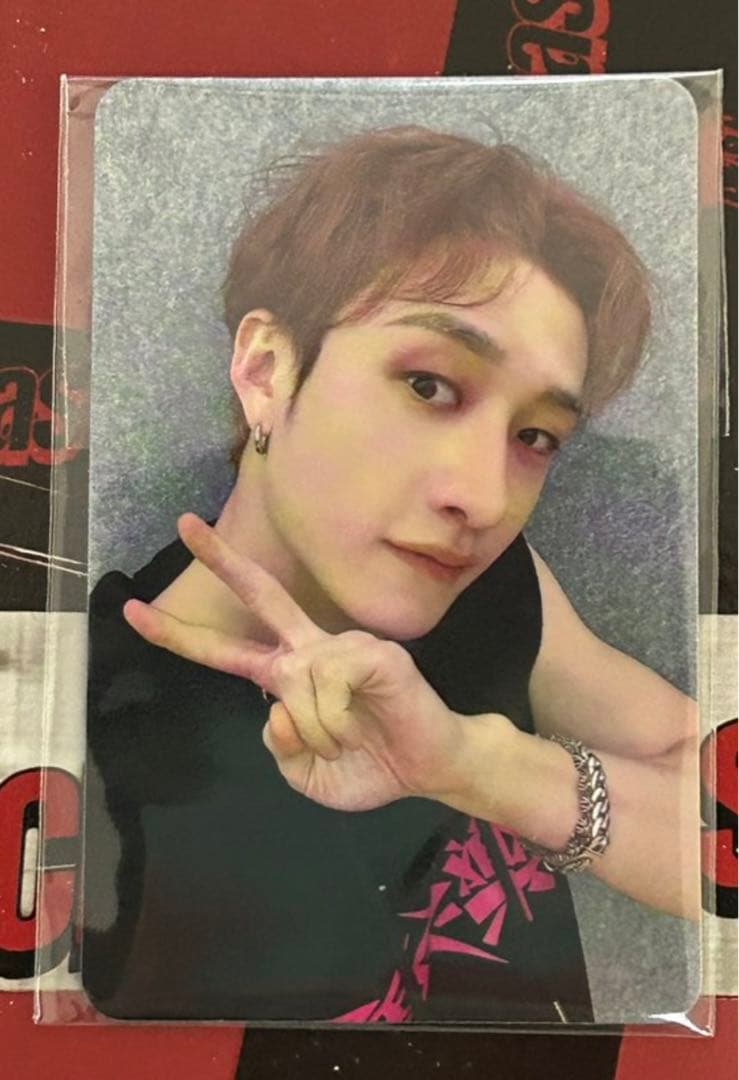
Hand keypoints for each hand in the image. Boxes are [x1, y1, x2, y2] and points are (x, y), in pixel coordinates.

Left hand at [123, 513, 466, 810]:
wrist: (428, 769)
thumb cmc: (369, 766)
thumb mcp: (306, 774)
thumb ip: (279, 747)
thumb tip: (273, 708)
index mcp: (288, 675)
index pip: (226, 650)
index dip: (180, 636)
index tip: (135, 611)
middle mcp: (309, 650)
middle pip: (259, 593)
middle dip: (220, 558)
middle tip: (183, 523)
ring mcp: (340, 645)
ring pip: (292, 685)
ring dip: (313, 733)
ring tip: (346, 743)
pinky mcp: (371, 652)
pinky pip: (326, 688)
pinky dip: (334, 726)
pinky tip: (362, 726)